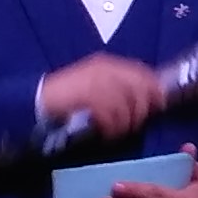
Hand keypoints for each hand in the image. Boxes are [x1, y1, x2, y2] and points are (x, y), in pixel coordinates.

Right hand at [37, 50, 167, 137]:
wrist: (37, 99)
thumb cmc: (67, 97)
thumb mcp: (95, 86)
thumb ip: (117, 89)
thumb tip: (145, 101)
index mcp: (107, 64)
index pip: (141, 71)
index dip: (153, 87)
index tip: (160, 103)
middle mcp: (104, 69)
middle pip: (138, 87)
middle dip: (142, 108)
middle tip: (137, 123)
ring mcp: (95, 81)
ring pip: (125, 103)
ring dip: (125, 122)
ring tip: (118, 131)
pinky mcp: (86, 95)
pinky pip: (109, 114)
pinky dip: (111, 128)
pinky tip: (107, 134)